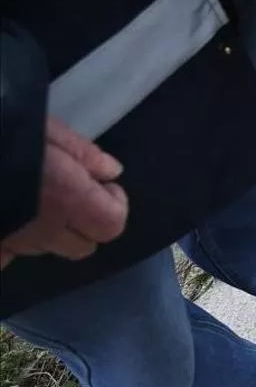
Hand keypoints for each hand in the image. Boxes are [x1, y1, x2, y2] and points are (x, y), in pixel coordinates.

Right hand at [0, 119, 128, 268]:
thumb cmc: (5, 130)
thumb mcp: (48, 130)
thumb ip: (84, 155)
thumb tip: (112, 173)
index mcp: (70, 199)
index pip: (112, 225)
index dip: (113, 205)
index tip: (102, 185)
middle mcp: (43, 229)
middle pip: (82, 246)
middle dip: (84, 223)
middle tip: (70, 194)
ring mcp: (12, 242)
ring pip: (43, 250)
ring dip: (47, 231)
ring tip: (31, 200)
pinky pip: (6, 257)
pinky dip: (9, 245)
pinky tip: (6, 217)